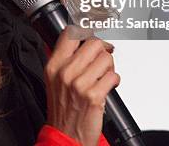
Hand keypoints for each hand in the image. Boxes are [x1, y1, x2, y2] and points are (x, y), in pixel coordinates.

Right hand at [44, 25, 119, 145]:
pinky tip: (107, 86)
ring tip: (103, 76)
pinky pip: (114, 77)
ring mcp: (79, 84)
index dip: (85, 32)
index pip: (70, 34)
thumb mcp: (54, 79)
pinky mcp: (94, 96)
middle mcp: (65, 72)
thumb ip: (63, 58)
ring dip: (110, 67)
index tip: (90, 36)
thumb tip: (78, 38)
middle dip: (102, 51)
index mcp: (54, 65)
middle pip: (94, 43)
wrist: (66, 135)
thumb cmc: (62, 108)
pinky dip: (115, 81)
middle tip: (101, 60)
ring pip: (107, 58)